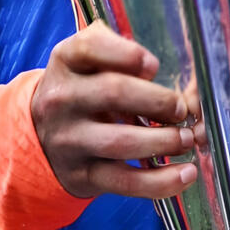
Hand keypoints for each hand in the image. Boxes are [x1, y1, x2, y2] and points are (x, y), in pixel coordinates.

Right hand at [31, 20, 197, 199]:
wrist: (42, 134)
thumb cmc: (81, 87)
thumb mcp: (86, 60)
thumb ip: (116, 51)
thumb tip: (152, 69)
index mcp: (65, 61)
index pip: (90, 47)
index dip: (128, 54)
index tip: (155, 66)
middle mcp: (61, 99)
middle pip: (113, 93)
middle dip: (157, 100)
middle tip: (181, 109)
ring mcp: (69, 140)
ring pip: (120, 142)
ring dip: (163, 141)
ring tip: (187, 138)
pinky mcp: (82, 176)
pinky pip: (124, 182)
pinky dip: (160, 182)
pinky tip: (186, 174)